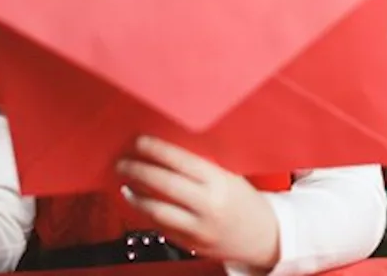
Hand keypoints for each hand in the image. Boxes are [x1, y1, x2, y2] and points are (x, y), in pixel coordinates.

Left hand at [117, 137, 279, 269]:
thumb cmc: (245, 202)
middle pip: (164, 184)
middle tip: (123, 162)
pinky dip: (147, 214)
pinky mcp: (192, 245)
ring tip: (126, 184)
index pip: (181, 161)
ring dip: (137, 196)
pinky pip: (162, 228)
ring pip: (158, 211)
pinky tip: (140, 203)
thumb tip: (166, 150)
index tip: (139, 142)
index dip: (155, 150)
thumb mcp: (230, 177)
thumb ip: (203, 166)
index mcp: (220, 182)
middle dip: (138, 171)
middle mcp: (209, 205)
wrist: (263, 237)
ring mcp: (200, 228)